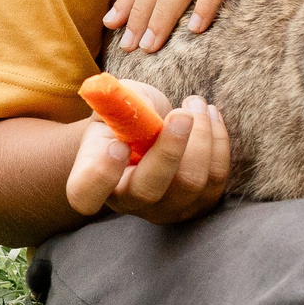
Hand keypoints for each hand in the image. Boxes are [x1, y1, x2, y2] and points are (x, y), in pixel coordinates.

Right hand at [63, 85, 230, 225]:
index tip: (118, 145)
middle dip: (170, 149)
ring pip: (189, 183)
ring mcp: (164, 209)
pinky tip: (210, 116)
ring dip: (201, 135)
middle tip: (182, 113)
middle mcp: (127, 202)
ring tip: (195, 103)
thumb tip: (116, 94)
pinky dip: (218, 142)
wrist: (150, 130)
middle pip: (148, 191)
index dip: (100, 176)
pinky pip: (216, 179)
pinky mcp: (197, 205)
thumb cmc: (126, 117)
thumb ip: (115, 103)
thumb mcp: (114, 104)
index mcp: (92, 180)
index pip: (85, 195)